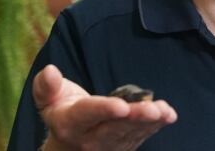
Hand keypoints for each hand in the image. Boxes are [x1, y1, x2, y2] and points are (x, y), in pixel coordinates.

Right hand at [33, 65, 176, 150]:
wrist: (71, 142)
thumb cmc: (62, 110)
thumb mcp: (48, 98)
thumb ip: (46, 86)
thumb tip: (50, 71)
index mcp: (71, 123)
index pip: (88, 115)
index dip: (104, 109)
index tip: (120, 105)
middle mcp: (92, 138)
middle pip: (115, 128)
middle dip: (135, 118)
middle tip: (151, 110)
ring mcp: (111, 144)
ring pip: (132, 132)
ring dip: (150, 122)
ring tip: (164, 111)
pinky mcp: (126, 143)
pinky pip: (142, 134)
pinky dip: (157, 125)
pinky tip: (168, 115)